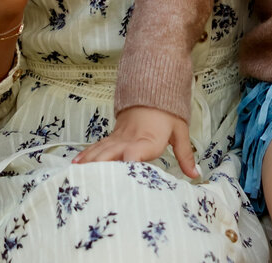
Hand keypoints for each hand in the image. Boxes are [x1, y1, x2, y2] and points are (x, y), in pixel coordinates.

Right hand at [73, 106, 198, 178]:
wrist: (154, 87)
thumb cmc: (167, 111)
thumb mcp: (180, 130)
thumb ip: (185, 154)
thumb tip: (196, 174)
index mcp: (146, 140)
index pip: (135, 153)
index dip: (128, 164)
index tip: (122, 178)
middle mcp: (129, 139)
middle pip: (111, 155)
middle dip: (99, 169)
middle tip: (87, 185)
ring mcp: (119, 136)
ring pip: (101, 151)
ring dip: (89, 164)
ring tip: (75, 177)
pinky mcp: (114, 135)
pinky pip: (98, 146)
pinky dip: (86, 155)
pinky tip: (76, 163)